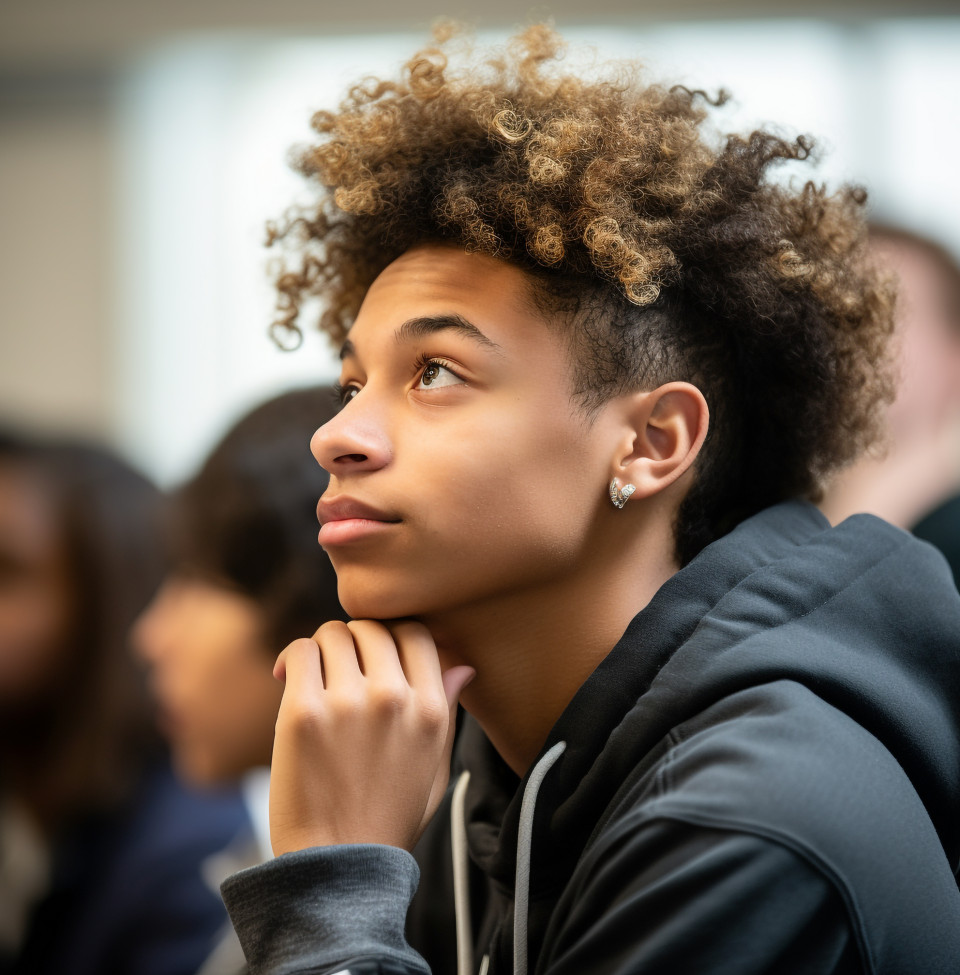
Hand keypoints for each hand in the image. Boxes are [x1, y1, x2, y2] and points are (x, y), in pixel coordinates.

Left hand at [268, 619, 474, 855]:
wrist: (336, 868)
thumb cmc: (387, 818)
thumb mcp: (434, 766)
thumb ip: (447, 710)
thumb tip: (463, 665)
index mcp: (430, 710)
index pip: (416, 633)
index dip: (392, 636)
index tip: (373, 655)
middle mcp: (394, 699)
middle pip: (373, 628)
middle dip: (354, 641)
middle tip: (338, 667)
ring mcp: (349, 703)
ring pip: (334, 633)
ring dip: (322, 648)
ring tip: (312, 676)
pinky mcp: (304, 713)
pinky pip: (299, 651)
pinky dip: (291, 658)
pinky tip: (285, 678)